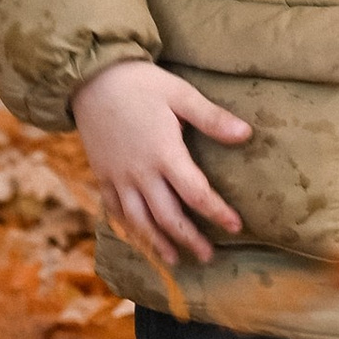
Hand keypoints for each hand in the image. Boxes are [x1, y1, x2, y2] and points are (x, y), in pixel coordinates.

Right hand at [72, 59, 249, 264]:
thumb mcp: (180, 94)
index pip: (196, 193)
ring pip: (139, 221)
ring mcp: (118, 178)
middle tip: (208, 256)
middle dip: (189, 238)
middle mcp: (141, 173)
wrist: (91, 79)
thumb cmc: (141, 84)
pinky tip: (140, 237)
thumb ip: (212, 118)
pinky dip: (129, 228)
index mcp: (164, 154)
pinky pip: (115, 210)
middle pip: (167, 216)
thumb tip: (247, 134)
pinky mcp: (102, 175)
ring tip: (175, 260)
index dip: (217, 212)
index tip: (236, 226)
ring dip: (158, 243)